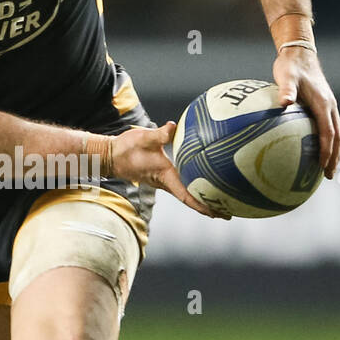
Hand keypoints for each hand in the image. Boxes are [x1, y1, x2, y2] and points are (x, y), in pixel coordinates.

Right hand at [111, 122, 229, 218]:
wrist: (110, 155)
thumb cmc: (126, 148)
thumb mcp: (144, 138)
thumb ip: (160, 134)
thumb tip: (173, 126)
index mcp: (164, 176)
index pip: (186, 196)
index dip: (202, 205)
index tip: (218, 213)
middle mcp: (165, 182)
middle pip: (190, 200)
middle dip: (208, 208)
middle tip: (229, 213)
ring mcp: (163, 181)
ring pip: (186, 195)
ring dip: (202, 200)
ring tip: (221, 203)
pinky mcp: (161, 176)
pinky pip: (181, 187)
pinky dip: (193, 190)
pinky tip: (202, 183)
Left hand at [273, 48, 339, 177]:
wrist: (300, 54)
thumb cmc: (290, 67)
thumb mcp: (286, 77)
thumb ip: (286, 90)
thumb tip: (284, 103)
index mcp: (323, 103)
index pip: (328, 132)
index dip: (327, 150)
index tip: (323, 166)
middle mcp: (330, 106)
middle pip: (337, 136)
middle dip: (334, 157)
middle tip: (328, 175)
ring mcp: (329, 106)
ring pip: (337, 132)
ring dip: (335, 150)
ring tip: (327, 168)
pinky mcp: (324, 105)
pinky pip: (330, 127)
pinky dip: (329, 141)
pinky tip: (318, 150)